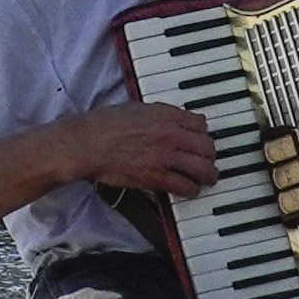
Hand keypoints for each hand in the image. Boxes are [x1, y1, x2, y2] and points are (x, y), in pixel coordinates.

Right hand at [59, 100, 224, 199]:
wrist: (88, 144)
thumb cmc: (106, 124)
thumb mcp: (138, 108)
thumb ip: (163, 113)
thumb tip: (180, 118)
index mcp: (166, 114)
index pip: (201, 124)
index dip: (203, 134)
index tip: (201, 140)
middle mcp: (171, 134)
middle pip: (208, 147)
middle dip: (210, 156)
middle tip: (207, 161)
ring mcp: (166, 157)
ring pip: (204, 169)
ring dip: (208, 175)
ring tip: (206, 179)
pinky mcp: (158, 178)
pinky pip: (186, 186)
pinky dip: (191, 190)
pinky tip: (189, 190)